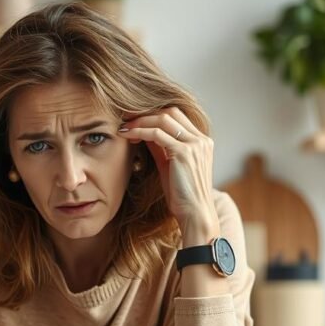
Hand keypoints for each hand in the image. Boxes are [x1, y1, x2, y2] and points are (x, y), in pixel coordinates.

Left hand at [118, 107, 219, 243]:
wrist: (194, 214)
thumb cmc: (182, 195)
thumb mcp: (169, 166)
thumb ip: (160, 148)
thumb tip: (143, 132)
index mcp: (201, 141)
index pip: (176, 116)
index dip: (152, 114)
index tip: (133, 120)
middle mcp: (201, 139)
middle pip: (170, 111)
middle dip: (145, 113)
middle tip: (125, 118)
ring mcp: (195, 144)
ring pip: (163, 118)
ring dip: (140, 121)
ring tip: (123, 128)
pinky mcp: (184, 152)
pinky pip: (157, 133)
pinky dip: (140, 131)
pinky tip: (127, 136)